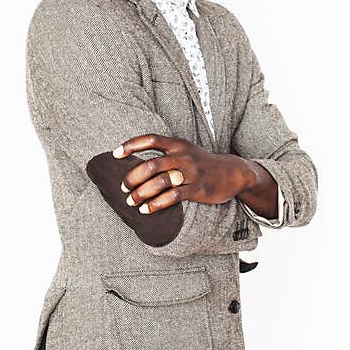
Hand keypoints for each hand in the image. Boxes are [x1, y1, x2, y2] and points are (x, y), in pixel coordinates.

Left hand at [113, 134, 254, 214]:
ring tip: (132, 201)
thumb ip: (165, 154)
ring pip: (160, 182)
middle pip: (151, 165)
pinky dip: (156, 204)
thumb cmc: (203, 164)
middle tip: (124, 188)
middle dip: (132, 178)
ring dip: (141, 193)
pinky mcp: (198, 188)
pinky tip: (146, 210)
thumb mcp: (186, 152)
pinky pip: (173, 197)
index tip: (115, 155)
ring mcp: (191, 172)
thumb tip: (137, 165)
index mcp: (178, 144)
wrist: (233, 173)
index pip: (150, 139)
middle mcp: (184, 156)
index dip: (131, 145)